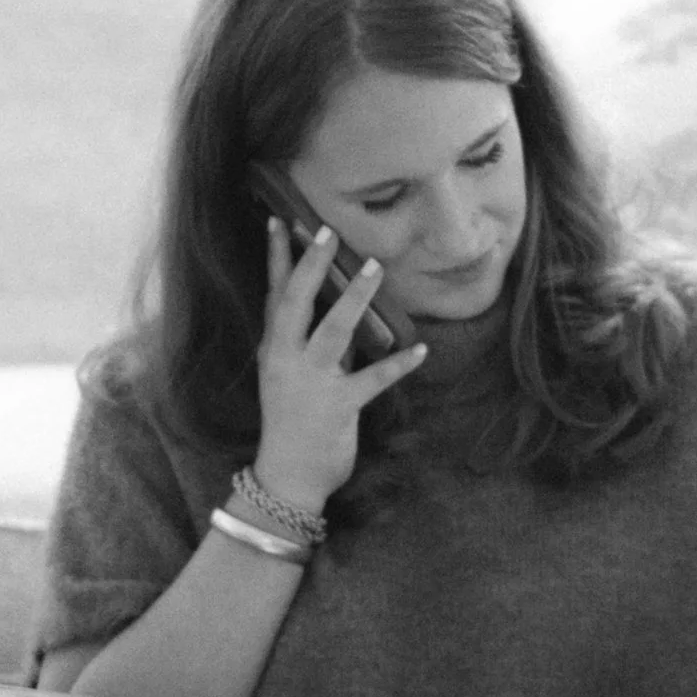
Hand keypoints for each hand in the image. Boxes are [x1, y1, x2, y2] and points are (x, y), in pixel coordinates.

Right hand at [251, 217, 428, 514]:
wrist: (287, 477)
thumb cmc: (291, 423)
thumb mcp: (291, 376)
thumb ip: (311, 343)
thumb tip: (339, 309)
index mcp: (275, 349)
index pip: (274, 295)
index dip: (277, 258)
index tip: (278, 220)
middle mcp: (287, 359)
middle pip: (296, 303)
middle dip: (310, 266)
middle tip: (325, 230)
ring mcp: (312, 382)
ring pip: (333, 331)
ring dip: (354, 298)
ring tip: (373, 267)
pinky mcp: (338, 406)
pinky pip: (372, 381)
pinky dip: (397, 365)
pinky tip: (421, 351)